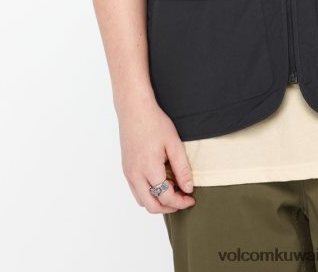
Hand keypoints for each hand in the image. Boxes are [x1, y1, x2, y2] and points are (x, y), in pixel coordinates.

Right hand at [118, 96, 195, 213]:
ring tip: (173, 191)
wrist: (134, 110)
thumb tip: (188, 188)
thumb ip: (182, 168)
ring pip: (142, 200)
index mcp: (148, 168)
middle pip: (151, 206)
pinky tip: (161, 182)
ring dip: (158, 202)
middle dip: (169, 207)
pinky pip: (136, 190)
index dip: (180, 202)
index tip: (191, 198)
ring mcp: (128, 173)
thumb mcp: (173, 143)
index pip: (166, 197)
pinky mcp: (126, 169)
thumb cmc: (154, 122)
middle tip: (183, 200)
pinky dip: (149, 193)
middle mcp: (135, 175)